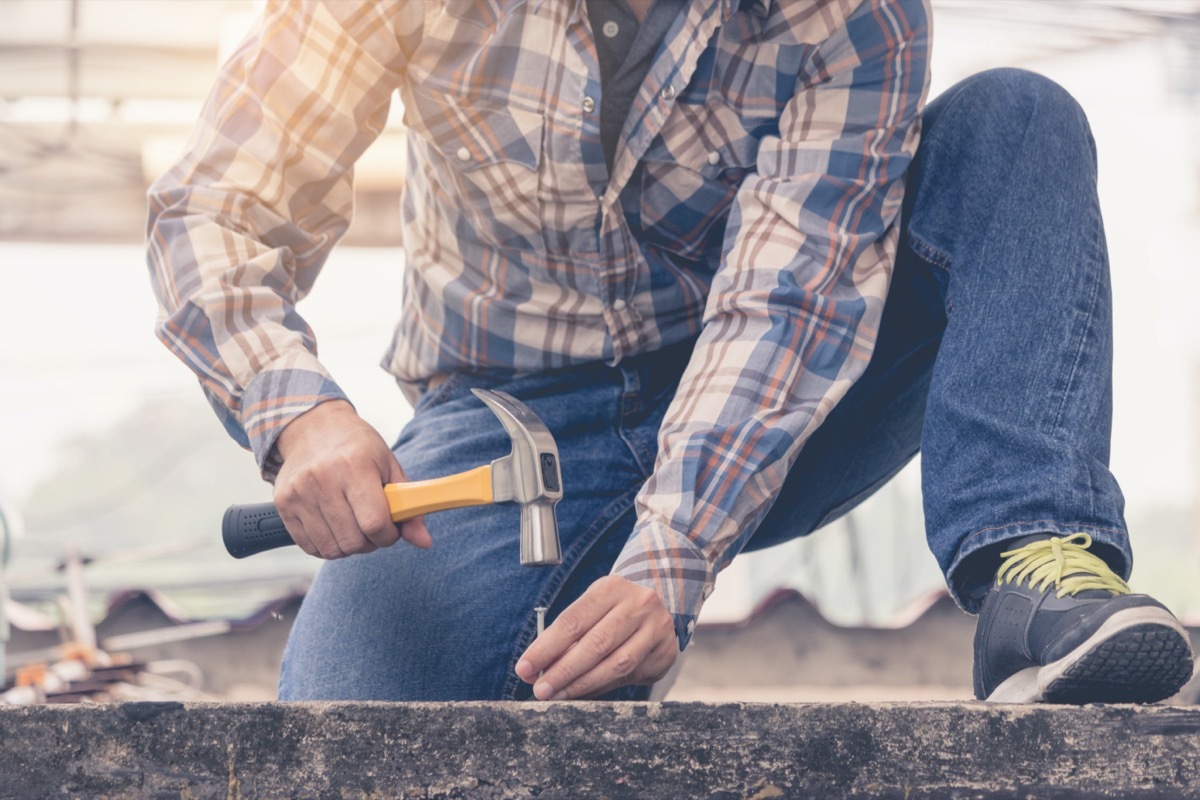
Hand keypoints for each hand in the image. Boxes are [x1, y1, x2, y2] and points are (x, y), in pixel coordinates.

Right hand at [272, 399, 431, 558]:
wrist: (312, 428)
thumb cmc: (358, 448)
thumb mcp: (389, 466)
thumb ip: (408, 506)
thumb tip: (424, 542)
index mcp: (354, 465)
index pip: (375, 522)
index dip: (389, 535)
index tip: (391, 529)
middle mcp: (322, 478)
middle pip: (353, 541)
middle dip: (371, 543)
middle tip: (373, 527)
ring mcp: (299, 492)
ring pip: (332, 549)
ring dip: (349, 547)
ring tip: (354, 526)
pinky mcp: (283, 504)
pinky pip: (310, 547)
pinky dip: (327, 546)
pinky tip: (335, 527)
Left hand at [515, 576, 676, 699]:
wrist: (658, 606)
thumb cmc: (613, 608)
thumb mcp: (591, 608)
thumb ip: (568, 636)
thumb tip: (538, 668)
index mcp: (612, 588)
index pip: (573, 621)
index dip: (546, 647)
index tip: (525, 667)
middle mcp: (639, 605)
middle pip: (595, 644)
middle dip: (563, 671)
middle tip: (540, 689)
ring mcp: (656, 629)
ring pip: (616, 665)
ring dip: (582, 685)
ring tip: (558, 695)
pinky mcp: (665, 653)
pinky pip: (629, 677)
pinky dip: (602, 687)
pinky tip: (584, 693)